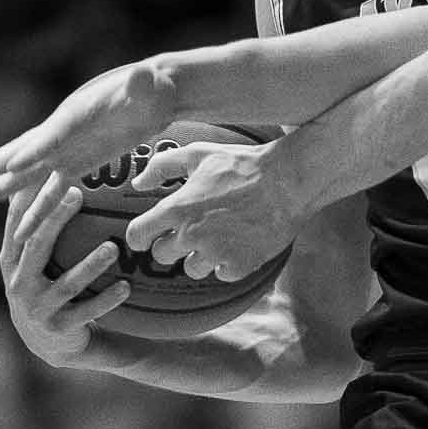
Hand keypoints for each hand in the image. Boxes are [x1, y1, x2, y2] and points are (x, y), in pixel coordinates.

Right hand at [0, 61, 176, 217]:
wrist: (156, 95)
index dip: (36, 150)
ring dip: (2, 192)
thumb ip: (143, 82)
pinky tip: (21, 229)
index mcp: (76, 112)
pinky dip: (37, 210)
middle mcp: (63, 133)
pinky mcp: (80, 165)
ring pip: (28, 175)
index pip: (53, 134)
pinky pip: (53, 191)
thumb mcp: (151, 83)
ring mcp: (68, 150)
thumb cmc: (153, 86)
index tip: (14, 167)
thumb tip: (144, 74)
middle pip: (23, 152)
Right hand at [2, 173, 130, 367]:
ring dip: (90, 265)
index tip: (52, 171)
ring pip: (66, 284)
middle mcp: (18, 283)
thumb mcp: (30, 255)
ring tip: (113, 247)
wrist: (50, 342)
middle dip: (54, 220)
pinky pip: (86, 313)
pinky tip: (127, 287)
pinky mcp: (58, 329)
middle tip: (77, 193)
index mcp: (12, 260)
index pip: (20, 224)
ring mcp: (37, 308)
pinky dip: (106, 300)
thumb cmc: (44, 284)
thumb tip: (42, 168)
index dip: (32, 199)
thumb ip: (34, 220)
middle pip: (36, 246)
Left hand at [126, 140, 301, 281]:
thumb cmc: (245, 164)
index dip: (142, 235)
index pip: (137, 235)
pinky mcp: (240, 265)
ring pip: (192, 268)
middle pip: (161, 256)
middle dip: (173, 244)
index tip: (150, 234)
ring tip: (221, 235)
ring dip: (202, 256)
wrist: (290, 179)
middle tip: (193, 229)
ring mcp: (216, 252)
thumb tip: (138, 184)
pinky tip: (240, 243)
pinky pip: (222, 274)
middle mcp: (191, 234)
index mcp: (177, 208)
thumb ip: (163, 166)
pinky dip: (229, 262)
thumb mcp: (201, 154)